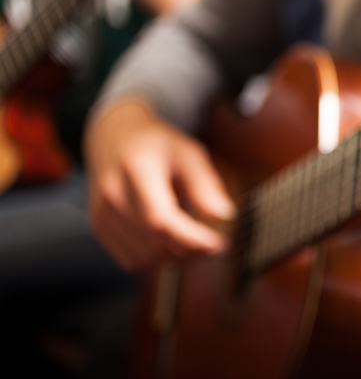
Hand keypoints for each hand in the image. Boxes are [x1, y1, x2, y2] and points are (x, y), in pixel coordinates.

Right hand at [84, 100, 234, 271]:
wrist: (114, 135)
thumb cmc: (156, 144)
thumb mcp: (188, 152)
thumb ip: (205, 184)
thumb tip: (224, 215)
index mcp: (136, 169)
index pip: (160, 218)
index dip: (191, 238)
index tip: (218, 243)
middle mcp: (113, 194)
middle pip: (152, 242)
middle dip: (189, 250)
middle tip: (213, 244)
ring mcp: (102, 213)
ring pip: (142, 257)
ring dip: (173, 258)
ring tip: (194, 243)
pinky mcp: (100, 227)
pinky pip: (130, 260)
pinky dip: (154, 259)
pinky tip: (171, 243)